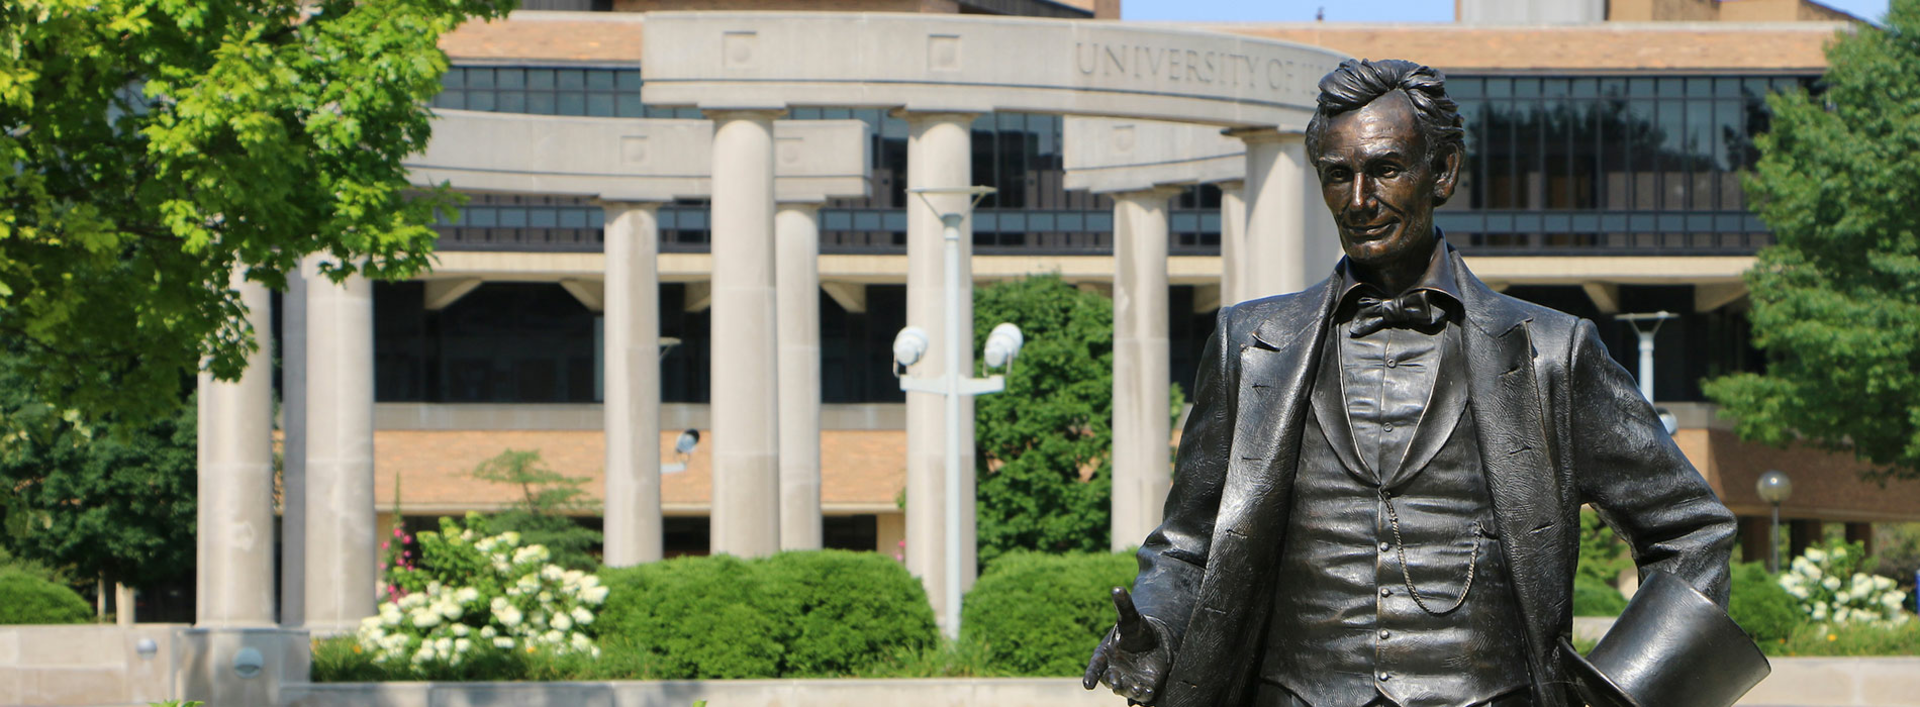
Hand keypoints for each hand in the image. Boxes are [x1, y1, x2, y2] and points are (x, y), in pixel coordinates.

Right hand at [1083, 587, 1169, 704]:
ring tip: (1136, 687)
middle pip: (1109, 680)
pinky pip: (1140, 695)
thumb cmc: (1137, 630)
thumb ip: (1123, 606)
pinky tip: (1147, 691)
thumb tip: (1117, 588)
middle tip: (1116, 682)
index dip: (1090, 676)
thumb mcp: (1131, 618)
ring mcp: (1127, 681)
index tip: (1087, 685)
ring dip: (1129, 689)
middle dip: (1112, 682)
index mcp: (1104, 656)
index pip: (1095, 667)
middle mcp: (1113, 671)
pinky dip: (1143, 695)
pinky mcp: (1141, 688)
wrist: (1154, 643)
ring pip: (1125, 689)